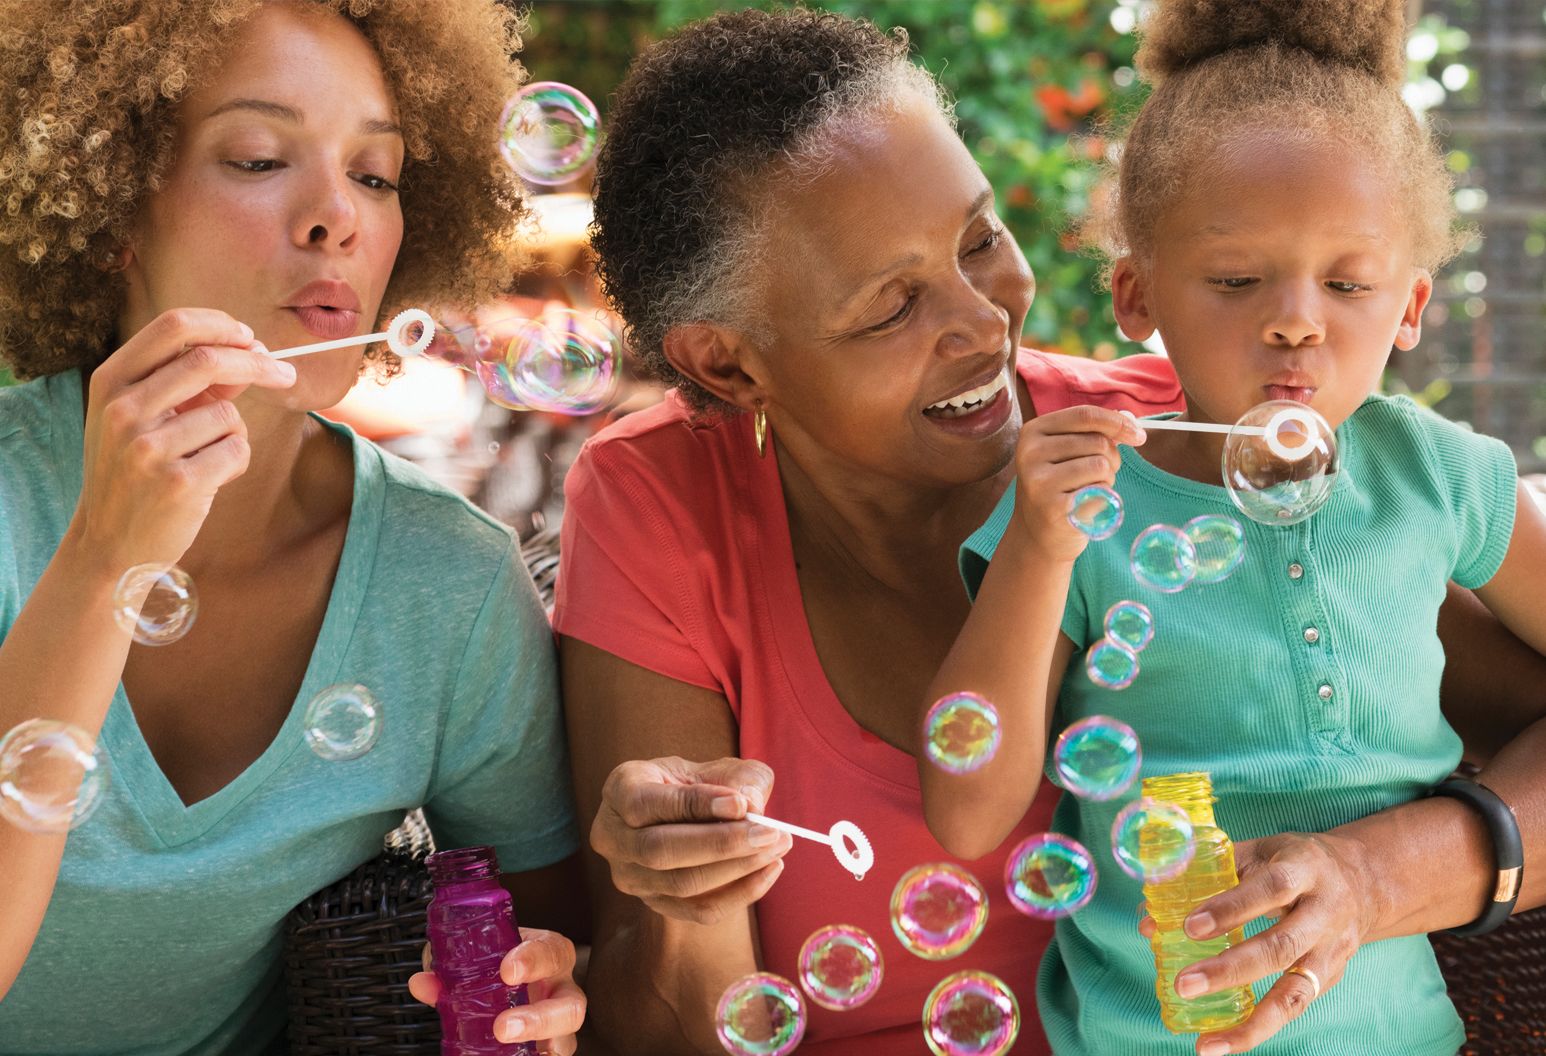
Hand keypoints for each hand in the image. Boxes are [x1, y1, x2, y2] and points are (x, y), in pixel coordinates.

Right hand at [69, 308, 295, 574]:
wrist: (110, 544)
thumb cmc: (136, 472)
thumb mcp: (144, 418)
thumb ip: (189, 384)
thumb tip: (251, 351)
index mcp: (110, 381)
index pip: (173, 326)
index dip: (222, 325)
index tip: (252, 339)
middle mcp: (123, 409)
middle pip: (209, 360)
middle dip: (258, 365)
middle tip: (286, 374)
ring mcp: (147, 447)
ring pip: (229, 415)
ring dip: (234, 434)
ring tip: (204, 459)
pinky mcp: (178, 482)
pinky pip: (237, 451)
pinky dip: (235, 463)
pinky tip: (207, 481)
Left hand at [409, 928, 586, 1055]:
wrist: (509, 978)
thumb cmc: (499, 963)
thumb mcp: (478, 957)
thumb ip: (450, 967)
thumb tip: (423, 983)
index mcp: (548, 955)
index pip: (552, 951)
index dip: (534, 960)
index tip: (507, 971)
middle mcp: (561, 990)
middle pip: (571, 1006)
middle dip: (539, 1019)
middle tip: (503, 1027)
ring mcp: (558, 1024)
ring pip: (566, 1040)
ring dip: (538, 1044)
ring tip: (509, 1048)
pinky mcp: (549, 1047)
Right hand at [590, 756, 793, 924]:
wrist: (688, 810)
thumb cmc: (702, 781)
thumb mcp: (719, 767)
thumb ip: (740, 780)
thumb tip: (752, 806)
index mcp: (620, 789)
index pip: (646, 803)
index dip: (694, 805)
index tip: (741, 804)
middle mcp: (612, 836)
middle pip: (659, 851)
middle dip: (720, 844)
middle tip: (770, 833)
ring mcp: (629, 876)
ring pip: (680, 883)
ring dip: (736, 869)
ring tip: (778, 846)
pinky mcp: (655, 904)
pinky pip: (698, 910)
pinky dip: (739, 894)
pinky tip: (769, 871)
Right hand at [1011, 405, 1145, 562]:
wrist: (1038, 533)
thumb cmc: (1060, 486)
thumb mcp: (1067, 452)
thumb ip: (1095, 431)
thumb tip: (1129, 419)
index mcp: (1034, 432)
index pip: (1085, 415)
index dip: (1118, 422)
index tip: (1138, 435)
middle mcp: (1031, 454)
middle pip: (1098, 441)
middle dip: (1111, 458)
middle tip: (1099, 475)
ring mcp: (1039, 481)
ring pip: (1101, 465)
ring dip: (1107, 479)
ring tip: (1089, 489)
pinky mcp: (1053, 507)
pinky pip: (1100, 491)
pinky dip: (1102, 497)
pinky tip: (1085, 505)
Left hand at [1137, 831, 1378, 1054]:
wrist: (1365, 880)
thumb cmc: (1293, 862)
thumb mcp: (1258, 852)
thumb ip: (1205, 877)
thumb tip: (1149, 920)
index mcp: (1303, 868)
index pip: (1269, 888)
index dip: (1231, 908)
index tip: (1189, 926)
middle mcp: (1324, 912)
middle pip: (1280, 946)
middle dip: (1231, 969)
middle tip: (1184, 984)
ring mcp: (1332, 950)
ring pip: (1295, 991)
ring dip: (1250, 1022)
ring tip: (1207, 1044)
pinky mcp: (1332, 977)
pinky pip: (1297, 1007)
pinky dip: (1261, 1027)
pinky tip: (1227, 1041)